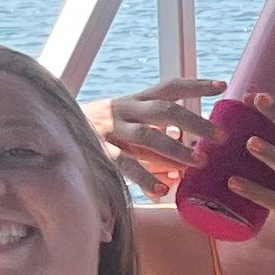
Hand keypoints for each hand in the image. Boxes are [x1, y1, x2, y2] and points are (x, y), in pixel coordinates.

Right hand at [92, 76, 220, 192]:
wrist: (51, 128)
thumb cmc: (100, 129)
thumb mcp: (126, 120)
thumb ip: (154, 127)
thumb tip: (190, 142)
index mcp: (134, 100)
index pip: (169, 87)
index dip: (195, 85)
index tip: (222, 85)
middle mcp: (124, 110)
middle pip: (164, 110)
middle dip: (195, 122)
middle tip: (222, 136)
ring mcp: (111, 130)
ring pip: (148, 136)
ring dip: (176, 149)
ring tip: (199, 162)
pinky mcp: (98, 151)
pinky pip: (124, 164)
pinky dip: (143, 177)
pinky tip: (161, 189)